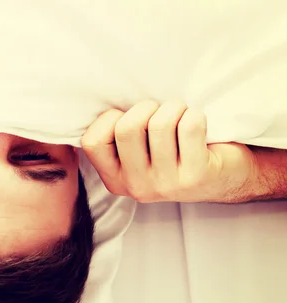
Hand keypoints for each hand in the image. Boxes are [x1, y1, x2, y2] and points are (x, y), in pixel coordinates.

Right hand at [81, 100, 257, 202]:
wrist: (226, 179)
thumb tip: (108, 100)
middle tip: (160, 111)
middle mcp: (137, 187)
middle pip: (127, 128)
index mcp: (115, 180)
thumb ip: (118, 139)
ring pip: (160, 124)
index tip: (129, 119)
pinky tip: (197, 123)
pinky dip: (195, 114)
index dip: (110, 119)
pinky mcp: (196, 176)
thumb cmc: (175, 154)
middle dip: (145, 107)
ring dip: (174, 108)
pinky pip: (189, 126)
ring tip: (181, 114)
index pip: (92, 142)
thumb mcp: (137, 156)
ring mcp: (166, 185)